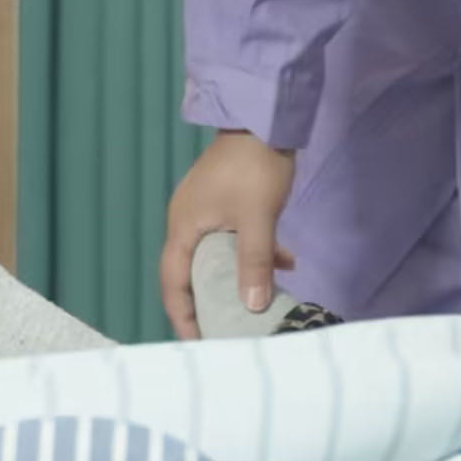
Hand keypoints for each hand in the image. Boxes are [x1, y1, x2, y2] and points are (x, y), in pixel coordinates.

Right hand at [160, 131, 296, 338]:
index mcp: (184, 228)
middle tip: (230, 330)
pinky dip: (253, 252)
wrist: (265, 118)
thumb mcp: (258, 219)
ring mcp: (207, 211)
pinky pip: (234, 238)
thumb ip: (254, 263)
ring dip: (238, 276)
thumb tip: (253, 305)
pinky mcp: (226, 203)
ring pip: (218, 256)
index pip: (174, 283)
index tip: (199, 342)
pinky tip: (286, 260)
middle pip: (193, 273)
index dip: (184, 316)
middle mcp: (188, 223)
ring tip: (262, 300)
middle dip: (212, 302)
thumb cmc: (254, 167)